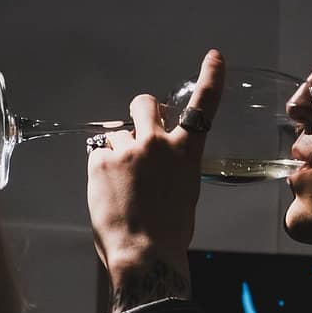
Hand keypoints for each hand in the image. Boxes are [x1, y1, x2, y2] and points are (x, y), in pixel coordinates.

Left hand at [87, 50, 225, 312]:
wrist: (145, 255)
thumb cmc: (169, 232)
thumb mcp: (184, 194)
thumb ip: (172, 168)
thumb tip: (155, 163)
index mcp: (187, 153)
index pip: (204, 107)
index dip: (210, 78)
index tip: (214, 57)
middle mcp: (157, 144)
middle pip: (145, 104)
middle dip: (140, 112)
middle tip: (136, 132)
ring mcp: (127, 151)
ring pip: (115, 136)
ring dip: (117, 153)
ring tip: (120, 186)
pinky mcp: (100, 162)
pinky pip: (97, 156)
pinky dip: (100, 171)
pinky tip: (107, 194)